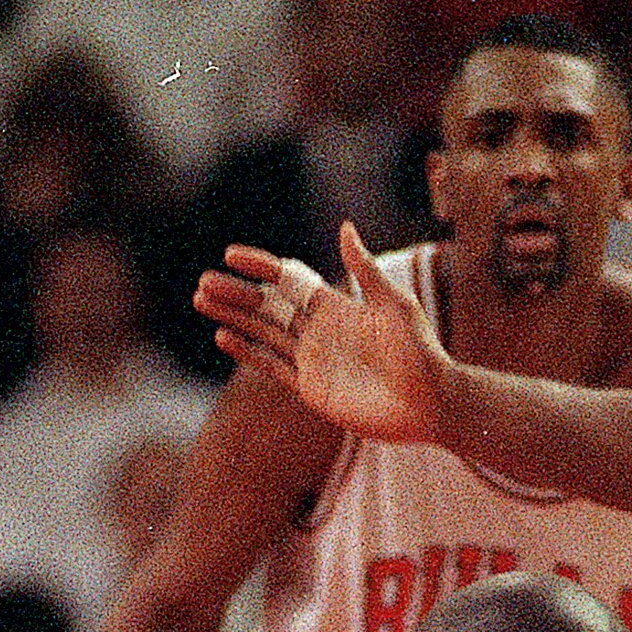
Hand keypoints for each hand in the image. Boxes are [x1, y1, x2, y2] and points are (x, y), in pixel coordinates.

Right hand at [194, 224, 444, 442]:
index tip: (231, 255)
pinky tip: (223, 337)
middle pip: (268, 306)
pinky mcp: (312, 389)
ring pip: (264, 333)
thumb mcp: (394, 305)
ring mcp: (313, 360)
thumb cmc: (420, 352)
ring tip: (202, 301)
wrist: (430, 404)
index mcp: (336, 306)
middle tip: (204, 282)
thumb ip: (365, 271)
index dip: (261, 267)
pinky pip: (272, 367)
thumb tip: (344, 227)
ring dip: (234, 318)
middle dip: (236, 293)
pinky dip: (248, 353)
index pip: (289, 280)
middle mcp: (319, 331)